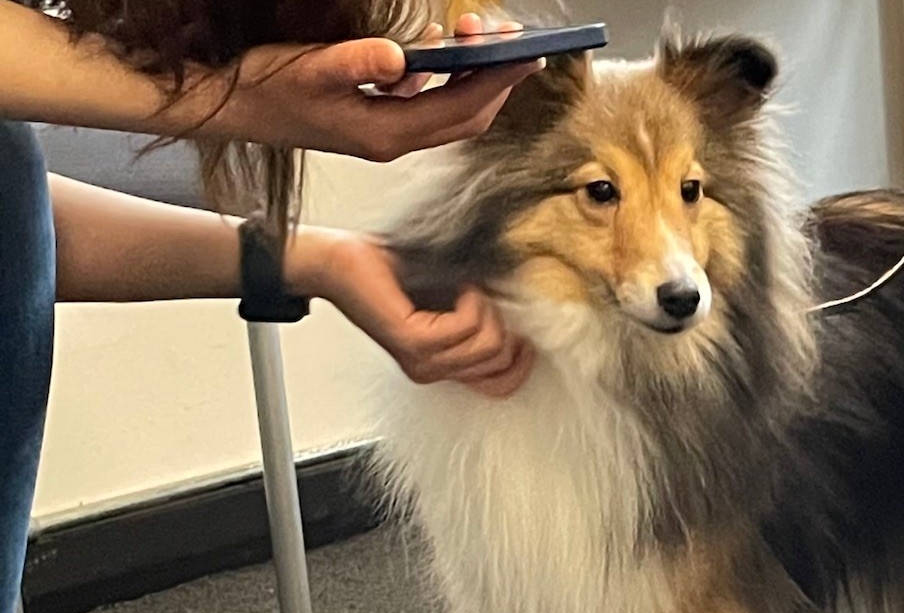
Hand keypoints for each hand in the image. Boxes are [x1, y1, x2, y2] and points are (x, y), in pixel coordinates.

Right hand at [204, 13, 540, 160]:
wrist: (229, 108)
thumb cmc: (265, 88)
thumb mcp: (309, 67)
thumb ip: (357, 61)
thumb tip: (402, 57)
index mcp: (386, 134)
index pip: (461, 107)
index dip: (499, 80)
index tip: (527, 52)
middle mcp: (394, 139)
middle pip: (468, 114)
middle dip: (497, 77)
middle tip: (514, 38)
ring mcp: (386, 132)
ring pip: (450, 108)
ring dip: (472, 74)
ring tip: (478, 34)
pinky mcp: (376, 120)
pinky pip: (425, 100)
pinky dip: (443, 75)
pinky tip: (437, 46)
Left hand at [287, 230, 535, 396]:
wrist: (344, 262)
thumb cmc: (395, 274)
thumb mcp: (451, 302)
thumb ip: (481, 319)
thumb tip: (524, 321)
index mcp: (443, 367)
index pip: (501, 386)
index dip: (521, 360)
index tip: (521, 330)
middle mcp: (433, 371)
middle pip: (500, 360)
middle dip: (501, 321)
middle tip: (478, 296)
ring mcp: (424, 361)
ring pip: (489, 344)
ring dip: (486, 307)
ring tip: (465, 289)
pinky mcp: (415, 343)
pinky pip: (467, 326)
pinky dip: (471, 300)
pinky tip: (458, 287)